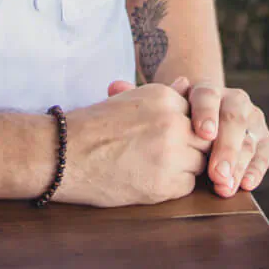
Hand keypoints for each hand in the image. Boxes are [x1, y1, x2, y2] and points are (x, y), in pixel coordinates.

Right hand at [52, 82, 210, 207]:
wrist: (64, 154)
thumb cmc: (93, 126)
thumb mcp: (128, 100)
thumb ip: (164, 94)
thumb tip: (187, 83)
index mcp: (164, 97)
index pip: (198, 113)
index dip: (188, 126)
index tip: (173, 135)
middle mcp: (172, 122)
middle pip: (205, 138)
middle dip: (192, 147)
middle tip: (168, 153)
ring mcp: (170, 154)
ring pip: (199, 162)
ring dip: (185, 166)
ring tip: (155, 165)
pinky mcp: (163, 184)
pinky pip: (187, 185)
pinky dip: (174, 185)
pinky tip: (150, 178)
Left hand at [180, 79, 268, 196]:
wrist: (201, 121)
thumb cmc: (180, 122)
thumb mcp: (174, 112)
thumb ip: (173, 105)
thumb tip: (179, 84)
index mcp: (208, 91)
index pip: (208, 97)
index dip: (207, 114)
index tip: (204, 134)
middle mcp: (234, 101)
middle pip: (233, 121)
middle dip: (226, 149)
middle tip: (217, 174)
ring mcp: (252, 119)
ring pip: (249, 141)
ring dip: (238, 167)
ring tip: (225, 187)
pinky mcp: (264, 138)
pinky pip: (265, 153)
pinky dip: (257, 170)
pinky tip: (247, 184)